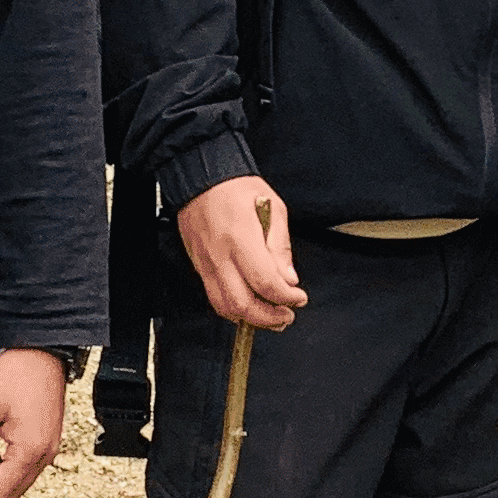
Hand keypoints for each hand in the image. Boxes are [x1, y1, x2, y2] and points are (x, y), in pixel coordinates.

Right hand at [177, 179, 307, 331]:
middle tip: (286, 315)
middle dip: (269, 318)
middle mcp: (220, 255)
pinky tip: (250, 305)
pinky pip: (214, 297)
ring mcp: (206, 263)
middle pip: (242, 304)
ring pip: (224, 307)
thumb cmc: (235, 186)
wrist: (200, 178)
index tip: (298, 298)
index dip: (286, 297)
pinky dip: (234, 308)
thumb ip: (280, 246)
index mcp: (241, 238)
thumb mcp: (272, 206)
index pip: (265, 282)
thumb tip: (288, 278)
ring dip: (250, 319)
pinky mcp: (199, 266)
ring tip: (270, 316)